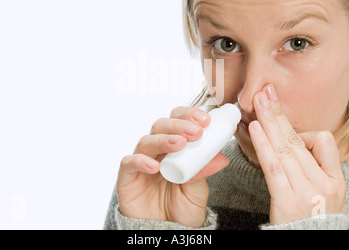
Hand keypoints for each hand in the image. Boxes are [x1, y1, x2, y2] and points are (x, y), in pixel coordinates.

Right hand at [116, 106, 228, 227]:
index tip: (205, 120)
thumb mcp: (197, 189)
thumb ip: (204, 171)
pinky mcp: (127, 177)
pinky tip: (155, 166)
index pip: (178, 122)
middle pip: (160, 126)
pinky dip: (140, 161)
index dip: (189, 116)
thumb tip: (221, 157)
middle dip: (178, 125)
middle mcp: (156, 151)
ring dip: (163, 139)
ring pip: (146, 141)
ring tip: (179, 143)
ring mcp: (140, 162)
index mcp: (174, 147)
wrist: (166, 232)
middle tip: (195, 131)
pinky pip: (129, 163)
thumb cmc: (181, 208)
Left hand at [249, 84, 345, 225]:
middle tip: (266, 92)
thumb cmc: (312, 219)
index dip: (303, 130)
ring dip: (269, 122)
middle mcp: (323, 183)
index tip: (284, 126)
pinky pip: (274, 167)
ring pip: (285, 148)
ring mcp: (306, 192)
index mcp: (334, 179)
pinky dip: (263, 145)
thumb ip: (311, 167)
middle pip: (298, 140)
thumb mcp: (323, 193)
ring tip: (258, 103)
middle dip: (279, 113)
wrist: (308, 242)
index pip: (324, 141)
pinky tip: (255, 129)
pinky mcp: (287, 201)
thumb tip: (286, 139)